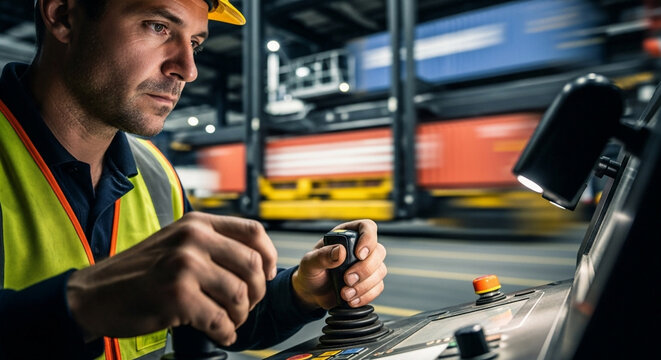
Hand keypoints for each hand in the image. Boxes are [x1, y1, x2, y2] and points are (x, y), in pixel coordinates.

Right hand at [66, 212, 276, 346]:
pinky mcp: (177, 296)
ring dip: (240, 316)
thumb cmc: (138, 272)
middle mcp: (193, 239)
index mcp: (197, 223)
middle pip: (252, 265)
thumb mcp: (176, 241)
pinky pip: (220, 320)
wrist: (94, 294)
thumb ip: (212, 244)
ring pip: (240, 295)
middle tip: (245, 306)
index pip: (253, 231)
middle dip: (256, 292)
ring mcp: (185, 266)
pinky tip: (219, 333)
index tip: (267, 273)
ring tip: (229, 321)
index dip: (269, 255)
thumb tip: (257, 262)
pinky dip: (225, 332)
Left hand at [291, 219, 386, 309]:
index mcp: (346, 236)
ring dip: (364, 285)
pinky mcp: (370, 282)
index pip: (367, 227)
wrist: (312, 293)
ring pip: (380, 271)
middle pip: (378, 251)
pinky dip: (366, 295)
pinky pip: (378, 287)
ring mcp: (367, 265)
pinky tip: (351, 299)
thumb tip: (340, 251)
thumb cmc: (311, 272)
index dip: (368, 238)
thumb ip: (322, 256)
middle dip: (365, 269)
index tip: (359, 254)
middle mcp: (360, 248)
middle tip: (347, 279)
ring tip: (345, 293)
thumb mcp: (309, 263)